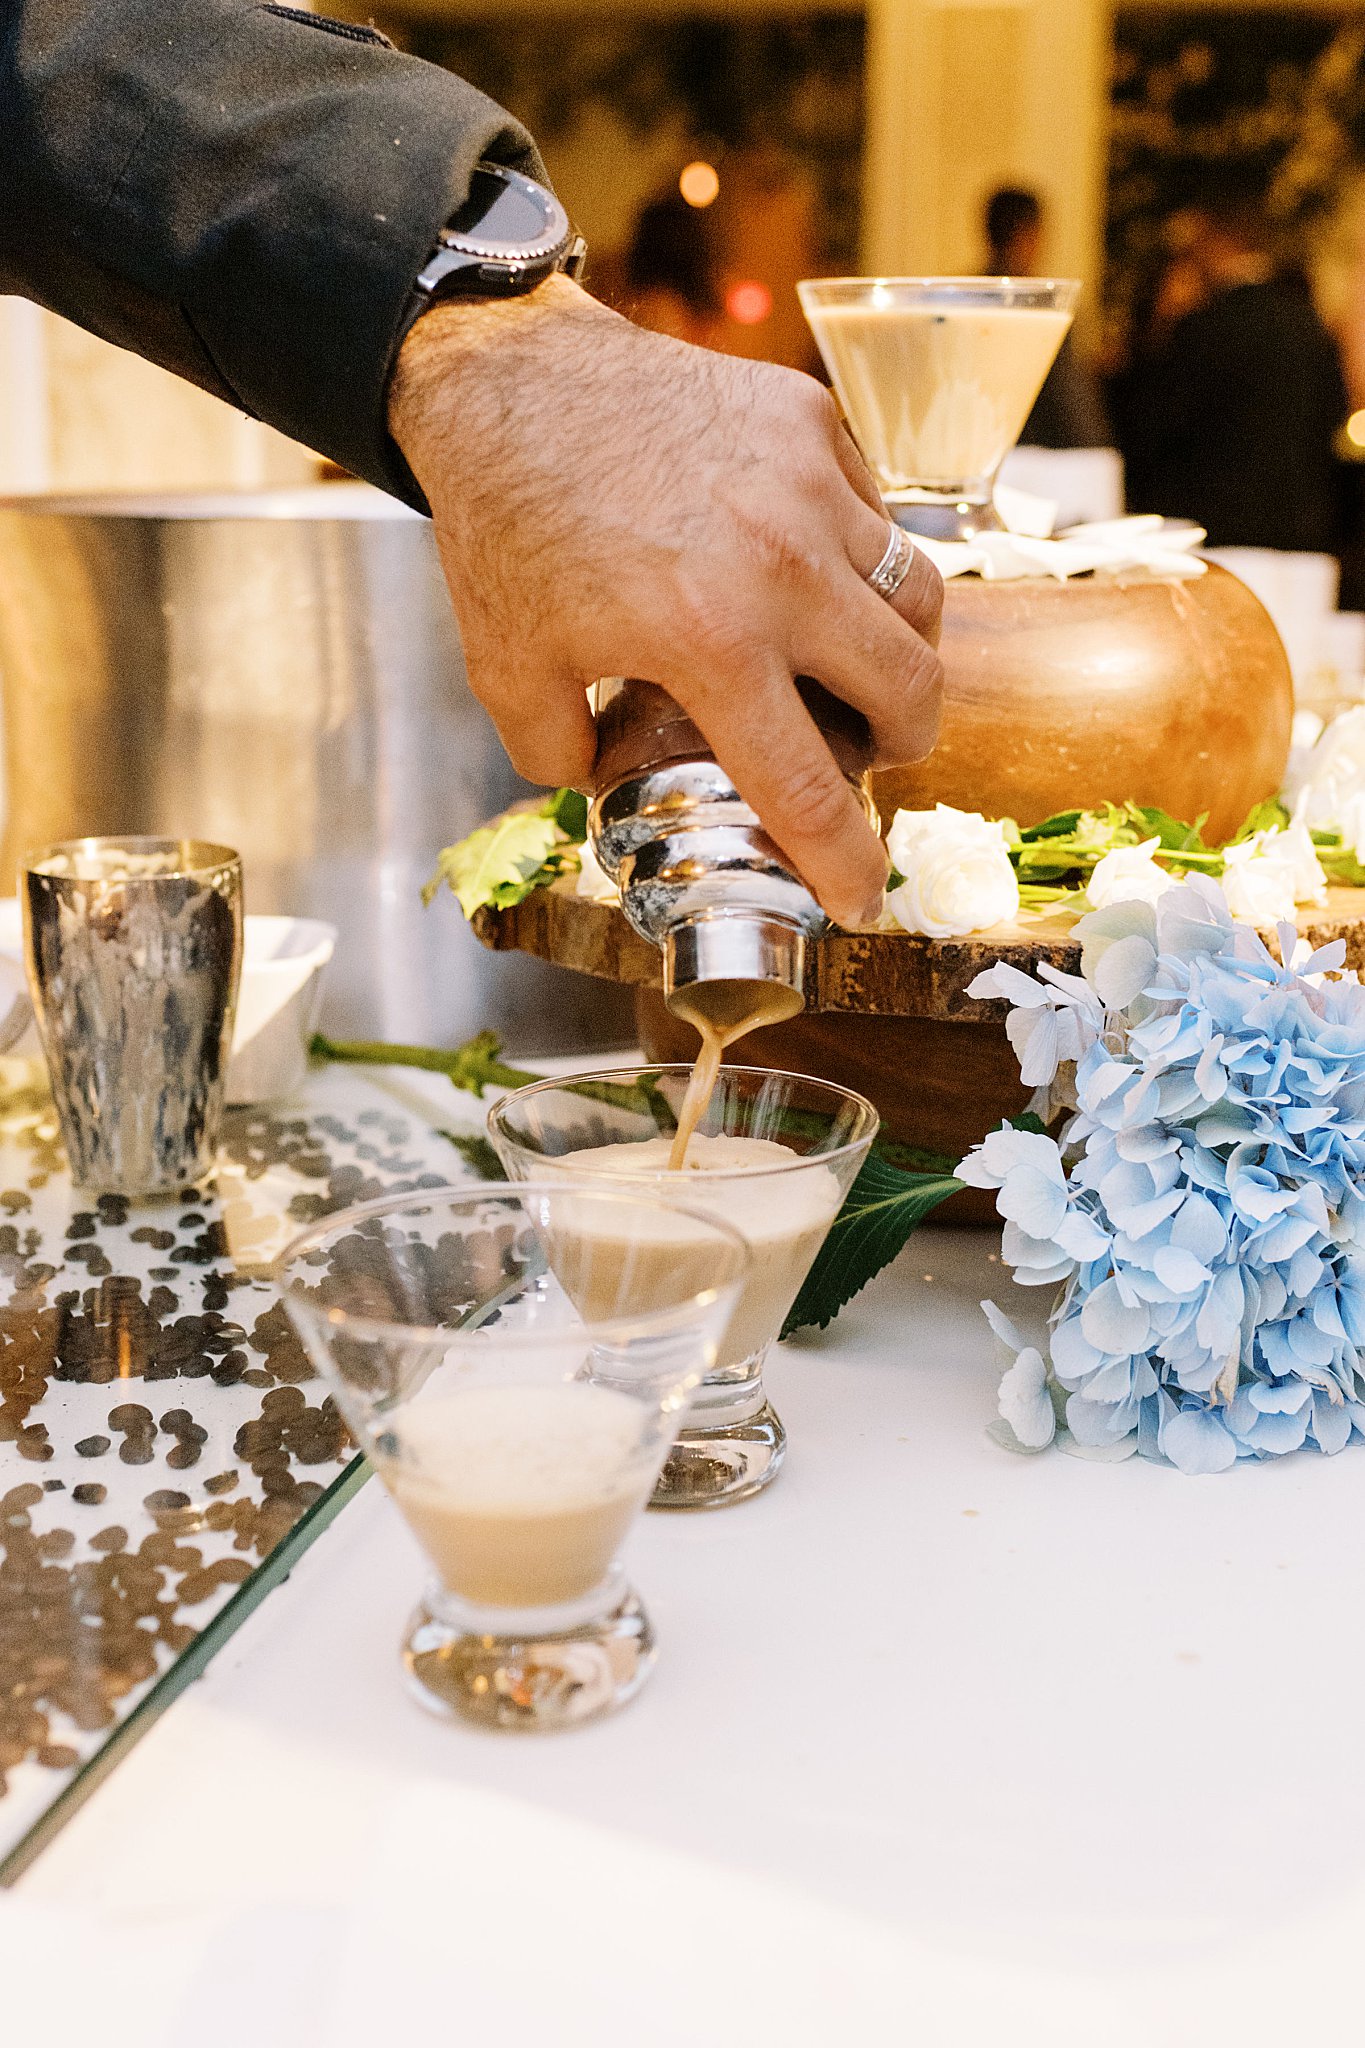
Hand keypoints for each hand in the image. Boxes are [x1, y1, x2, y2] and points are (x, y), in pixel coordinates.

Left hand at [389, 275, 942, 927]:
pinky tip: (813, 569)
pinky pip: (876, 510)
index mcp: (710, 642)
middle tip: (878, 754)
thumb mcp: (509, 671)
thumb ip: (561, 756)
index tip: (859, 896)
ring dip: (904, 650)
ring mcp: (809, 485)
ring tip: (865, 664)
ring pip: (918, 594)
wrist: (508, 383)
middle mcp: (781, 566)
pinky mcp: (812, 422)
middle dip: (906, 745)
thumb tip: (607, 785)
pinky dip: (860, 556)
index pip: (809, 785)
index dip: (843, 860)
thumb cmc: (507, 525)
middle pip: (912, 689)